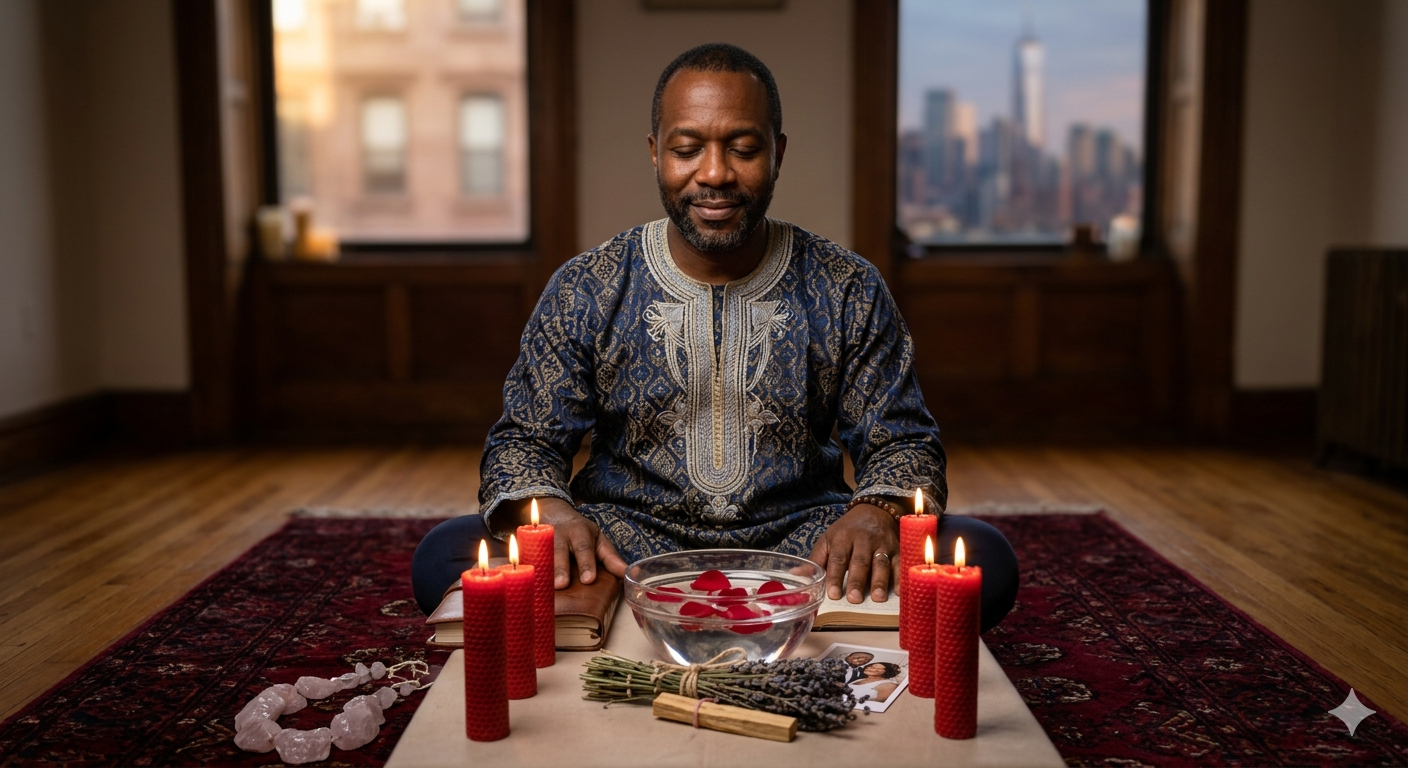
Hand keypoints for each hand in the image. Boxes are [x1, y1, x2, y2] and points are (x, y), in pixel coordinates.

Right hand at [510, 497, 626, 588]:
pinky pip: (525, 558)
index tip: (588, 580)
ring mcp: (541, 540)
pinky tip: (524, 582)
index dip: (586, 563)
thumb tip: (627, 573)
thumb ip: (610, 557)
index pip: (584, 549)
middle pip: (559, 552)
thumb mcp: (598, 539)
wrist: (552, 513)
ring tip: (542, 587)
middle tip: (562, 585)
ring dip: (541, 570)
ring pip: (540, 555)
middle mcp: (559, 535)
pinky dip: (524, 569)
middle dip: (560, 568)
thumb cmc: (580, 533)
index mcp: (579, 532)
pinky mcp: (527, 547)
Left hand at [807, 504, 898, 603]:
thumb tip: (795, 575)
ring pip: (880, 562)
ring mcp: (882, 544)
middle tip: (854, 599)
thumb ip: (816, 560)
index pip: (838, 558)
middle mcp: (863, 540)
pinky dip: (901, 577)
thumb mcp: (829, 540)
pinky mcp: (897, 548)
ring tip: (877, 598)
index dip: (835, 576)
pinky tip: (900, 592)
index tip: (833, 594)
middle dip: (857, 580)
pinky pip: (900, 563)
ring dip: (879, 581)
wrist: (874, 510)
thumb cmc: (847, 531)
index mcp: (843, 538)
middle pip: (860, 561)